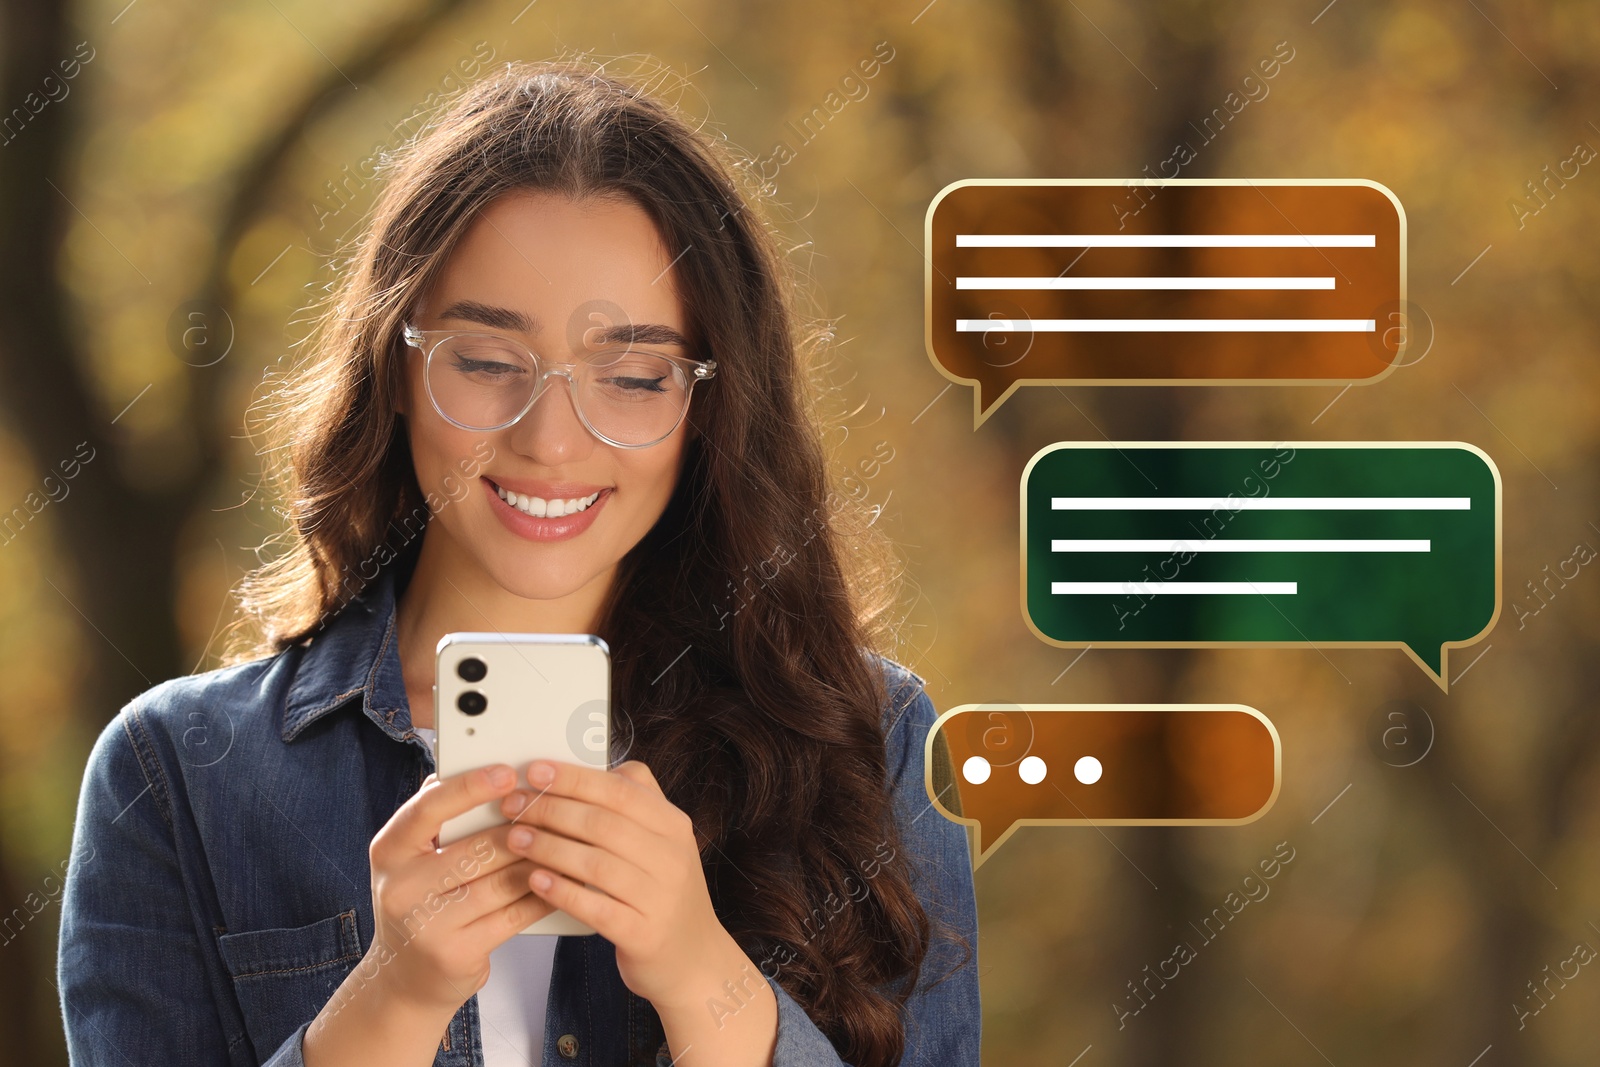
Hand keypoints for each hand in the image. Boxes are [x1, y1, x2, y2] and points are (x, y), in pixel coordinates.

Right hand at [363, 763, 558, 1015]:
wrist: (406, 978)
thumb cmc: (422, 901)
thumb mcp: (414, 857)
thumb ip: (439, 816)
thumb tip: (477, 765)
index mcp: (389, 850)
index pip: (429, 808)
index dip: (470, 787)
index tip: (508, 772)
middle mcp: (401, 887)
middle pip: (478, 848)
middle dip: (524, 828)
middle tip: (559, 809)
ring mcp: (426, 924)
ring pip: (502, 881)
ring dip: (541, 860)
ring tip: (570, 841)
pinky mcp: (456, 953)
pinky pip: (514, 914)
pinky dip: (543, 894)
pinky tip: (563, 880)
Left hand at [498, 758, 736, 1009]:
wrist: (694, 960)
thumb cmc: (664, 895)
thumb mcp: (666, 842)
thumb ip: (639, 804)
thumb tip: (601, 769)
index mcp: (673, 826)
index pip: (620, 790)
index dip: (575, 779)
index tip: (535, 771)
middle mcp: (672, 858)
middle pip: (603, 823)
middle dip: (551, 810)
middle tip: (514, 806)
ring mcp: (660, 898)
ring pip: (596, 863)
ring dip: (549, 847)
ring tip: (515, 839)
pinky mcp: (643, 934)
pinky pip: (595, 907)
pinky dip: (562, 891)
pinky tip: (536, 880)